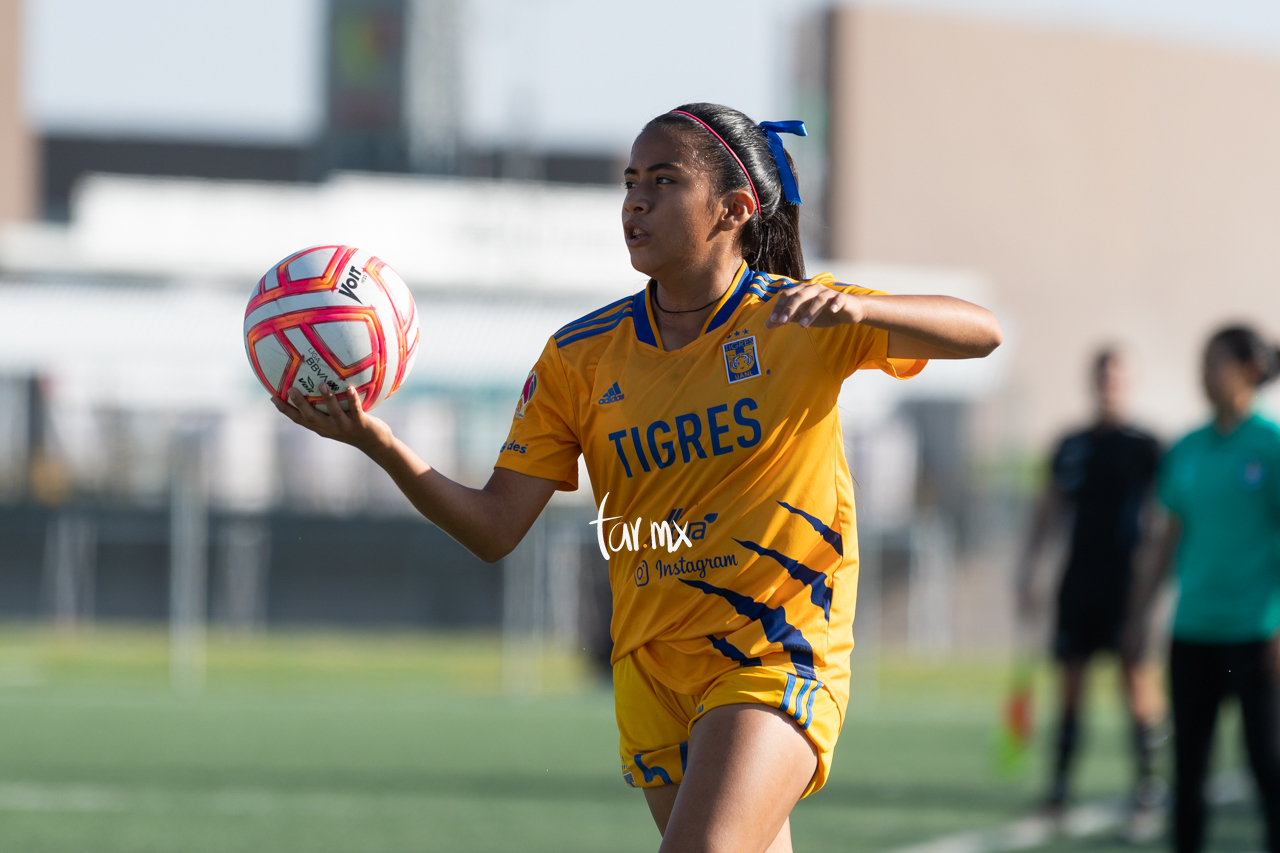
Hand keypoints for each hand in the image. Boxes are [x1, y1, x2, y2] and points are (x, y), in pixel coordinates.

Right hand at [271, 383, 391, 454]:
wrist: (375, 444)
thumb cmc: (354, 427)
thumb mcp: (337, 420)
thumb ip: (326, 408)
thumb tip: (318, 384)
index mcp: (322, 427)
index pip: (299, 419)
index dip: (285, 410)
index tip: (273, 397)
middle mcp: (330, 428)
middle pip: (311, 417)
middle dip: (300, 404)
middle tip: (291, 389)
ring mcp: (345, 427)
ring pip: (333, 413)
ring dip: (327, 399)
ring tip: (321, 385)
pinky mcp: (360, 424)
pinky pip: (356, 410)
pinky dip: (352, 399)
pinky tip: (349, 387)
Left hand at [764, 284, 863, 328]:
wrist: (846, 311)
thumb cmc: (821, 312)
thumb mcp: (800, 317)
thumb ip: (785, 319)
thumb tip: (766, 325)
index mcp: (802, 291)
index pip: (786, 295)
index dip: (779, 307)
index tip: (773, 321)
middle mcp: (814, 288)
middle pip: (799, 295)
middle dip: (790, 309)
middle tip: (783, 323)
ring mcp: (828, 292)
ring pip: (817, 299)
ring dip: (810, 312)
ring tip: (803, 326)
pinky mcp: (842, 298)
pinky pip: (838, 298)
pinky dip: (835, 303)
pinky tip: (832, 311)